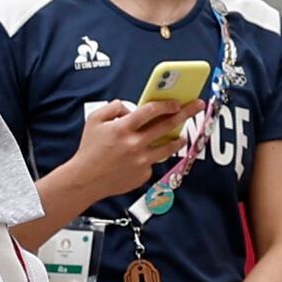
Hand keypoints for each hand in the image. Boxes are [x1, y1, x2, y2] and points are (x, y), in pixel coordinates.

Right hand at [59, 94, 191, 206]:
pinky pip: (152, 162)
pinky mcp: (143, 175)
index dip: (166, 104)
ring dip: (178, 139)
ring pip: (168, 147)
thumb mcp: (94, 120)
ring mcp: (141, 161)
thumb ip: (113, 108)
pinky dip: (150, 157)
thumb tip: (131, 108)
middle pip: (167, 125)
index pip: (151, 110)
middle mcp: (135, 144)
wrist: (85, 180)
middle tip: (197, 106)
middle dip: (185, 113)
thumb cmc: (89, 150)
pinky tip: (142, 157)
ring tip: (182, 137)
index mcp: (123, 128)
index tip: (176, 102)